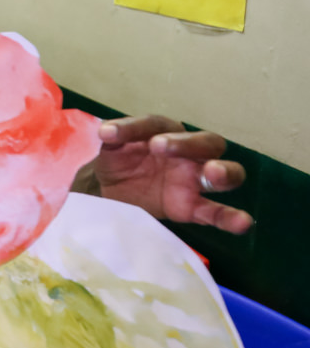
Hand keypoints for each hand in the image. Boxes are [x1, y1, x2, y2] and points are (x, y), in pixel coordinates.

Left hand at [95, 115, 252, 233]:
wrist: (108, 193)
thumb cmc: (116, 162)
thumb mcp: (108, 147)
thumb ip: (111, 137)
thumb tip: (104, 131)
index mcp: (164, 133)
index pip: (156, 124)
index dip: (134, 128)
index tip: (110, 135)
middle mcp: (186, 154)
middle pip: (205, 142)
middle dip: (187, 144)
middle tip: (160, 146)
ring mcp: (193, 181)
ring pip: (225, 173)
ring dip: (223, 172)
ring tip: (213, 173)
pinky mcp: (192, 208)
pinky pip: (217, 213)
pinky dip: (232, 218)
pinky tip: (243, 222)